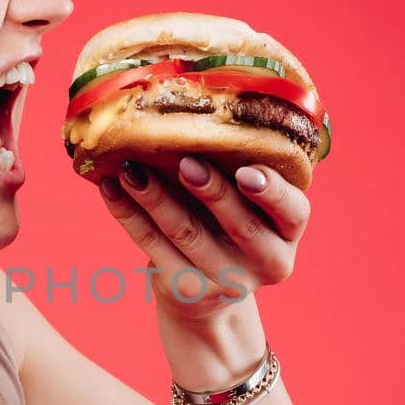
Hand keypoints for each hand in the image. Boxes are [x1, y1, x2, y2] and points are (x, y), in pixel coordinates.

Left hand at [98, 155, 309, 323]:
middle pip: (241, 225)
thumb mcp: (249, 204)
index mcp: (288, 233)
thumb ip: (238, 170)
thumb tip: (194, 111)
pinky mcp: (185, 290)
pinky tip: (111, 188)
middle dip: (212, 191)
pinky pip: (151, 246)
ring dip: (156, 197)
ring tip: (131, 168)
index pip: (293, 212)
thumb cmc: (230, 225)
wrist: (209, 292)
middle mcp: (266, 262)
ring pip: (187, 233)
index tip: (246, 171)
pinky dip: (128, 214)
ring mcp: (226, 281)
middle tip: (186, 162)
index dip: (271, 192)